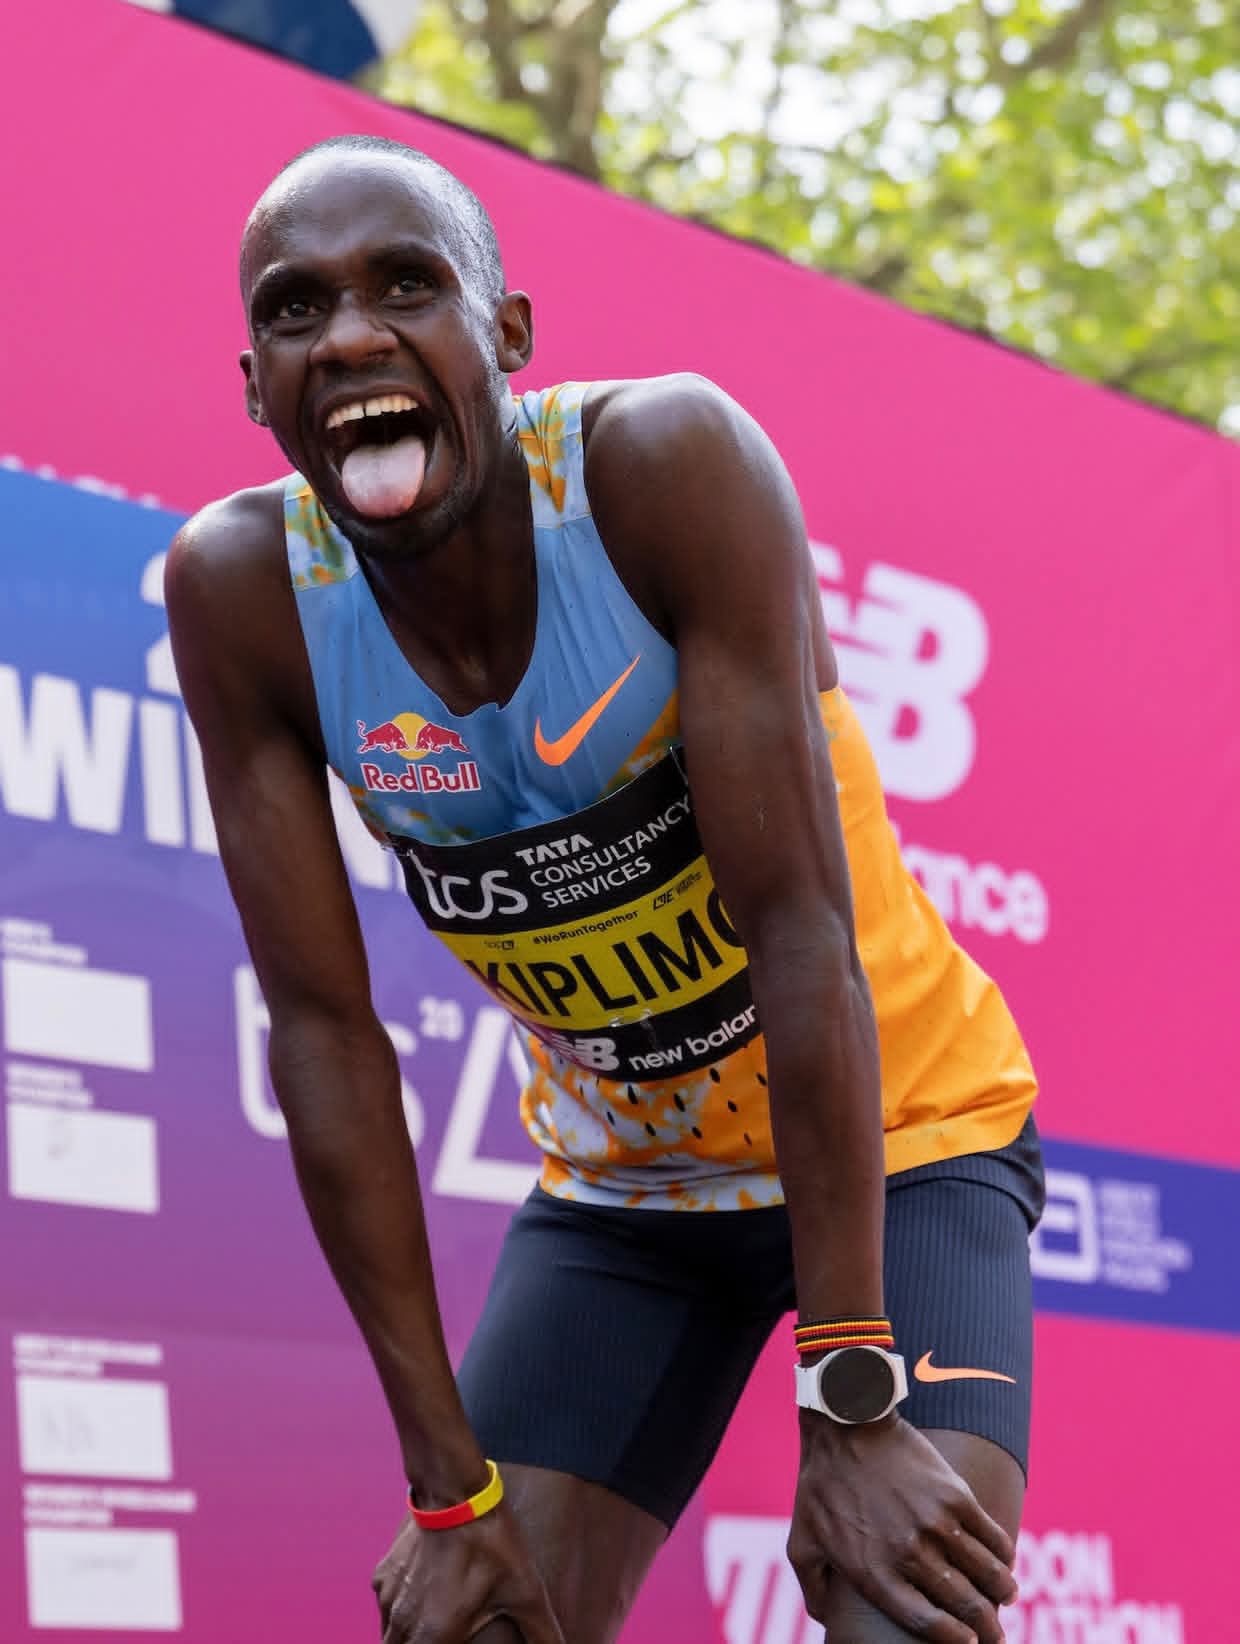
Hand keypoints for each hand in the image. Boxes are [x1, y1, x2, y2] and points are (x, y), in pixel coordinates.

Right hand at [373, 1504, 564, 1643]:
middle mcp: (403, 1624)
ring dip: (408, 1640)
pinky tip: (422, 1601)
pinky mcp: (383, 1575)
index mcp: (435, 1636)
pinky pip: (385, 1609)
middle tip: (446, 1637)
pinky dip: (398, 1615)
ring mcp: (388, 1599)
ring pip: (389, 1637)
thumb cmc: (489, 1542)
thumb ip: (542, 1633)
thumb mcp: (524, 1590)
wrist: (454, 1490)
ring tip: (435, 1629)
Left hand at [787, 1413, 1017, 1643]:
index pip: (925, 1622)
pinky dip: (1003, 1554)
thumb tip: (829, 1623)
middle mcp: (908, 1554)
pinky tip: (1005, 1561)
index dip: (953, 1637)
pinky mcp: (954, 1494)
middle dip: (985, 1626)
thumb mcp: (802, 1543)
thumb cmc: (821, 1485)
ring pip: (984, 1572)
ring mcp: (935, 1523)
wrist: (845, 1425)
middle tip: (995, 1634)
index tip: (968, 1642)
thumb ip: (815, 1589)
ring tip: (1008, 1598)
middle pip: (962, 1603)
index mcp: (874, 1573)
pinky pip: (990, 1535)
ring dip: (1002, 1591)